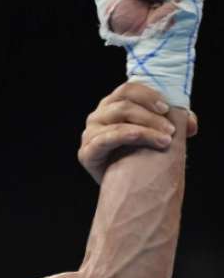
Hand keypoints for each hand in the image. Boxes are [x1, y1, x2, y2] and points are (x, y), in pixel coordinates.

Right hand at [79, 83, 197, 183]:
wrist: (122, 187)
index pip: (128, 90)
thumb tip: (190, 123)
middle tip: (171, 130)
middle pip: (124, 104)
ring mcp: (90, 133)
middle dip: (151, 116)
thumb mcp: (156, 135)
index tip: (167, 108)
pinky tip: (141, 139)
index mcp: (113, 105)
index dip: (149, 96)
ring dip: (145, 128)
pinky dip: (126, 135)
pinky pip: (106, 138)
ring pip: (118, 120)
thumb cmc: (136, 156)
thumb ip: (174, 124)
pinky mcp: (87, 152)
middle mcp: (98, 116)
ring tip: (164, 141)